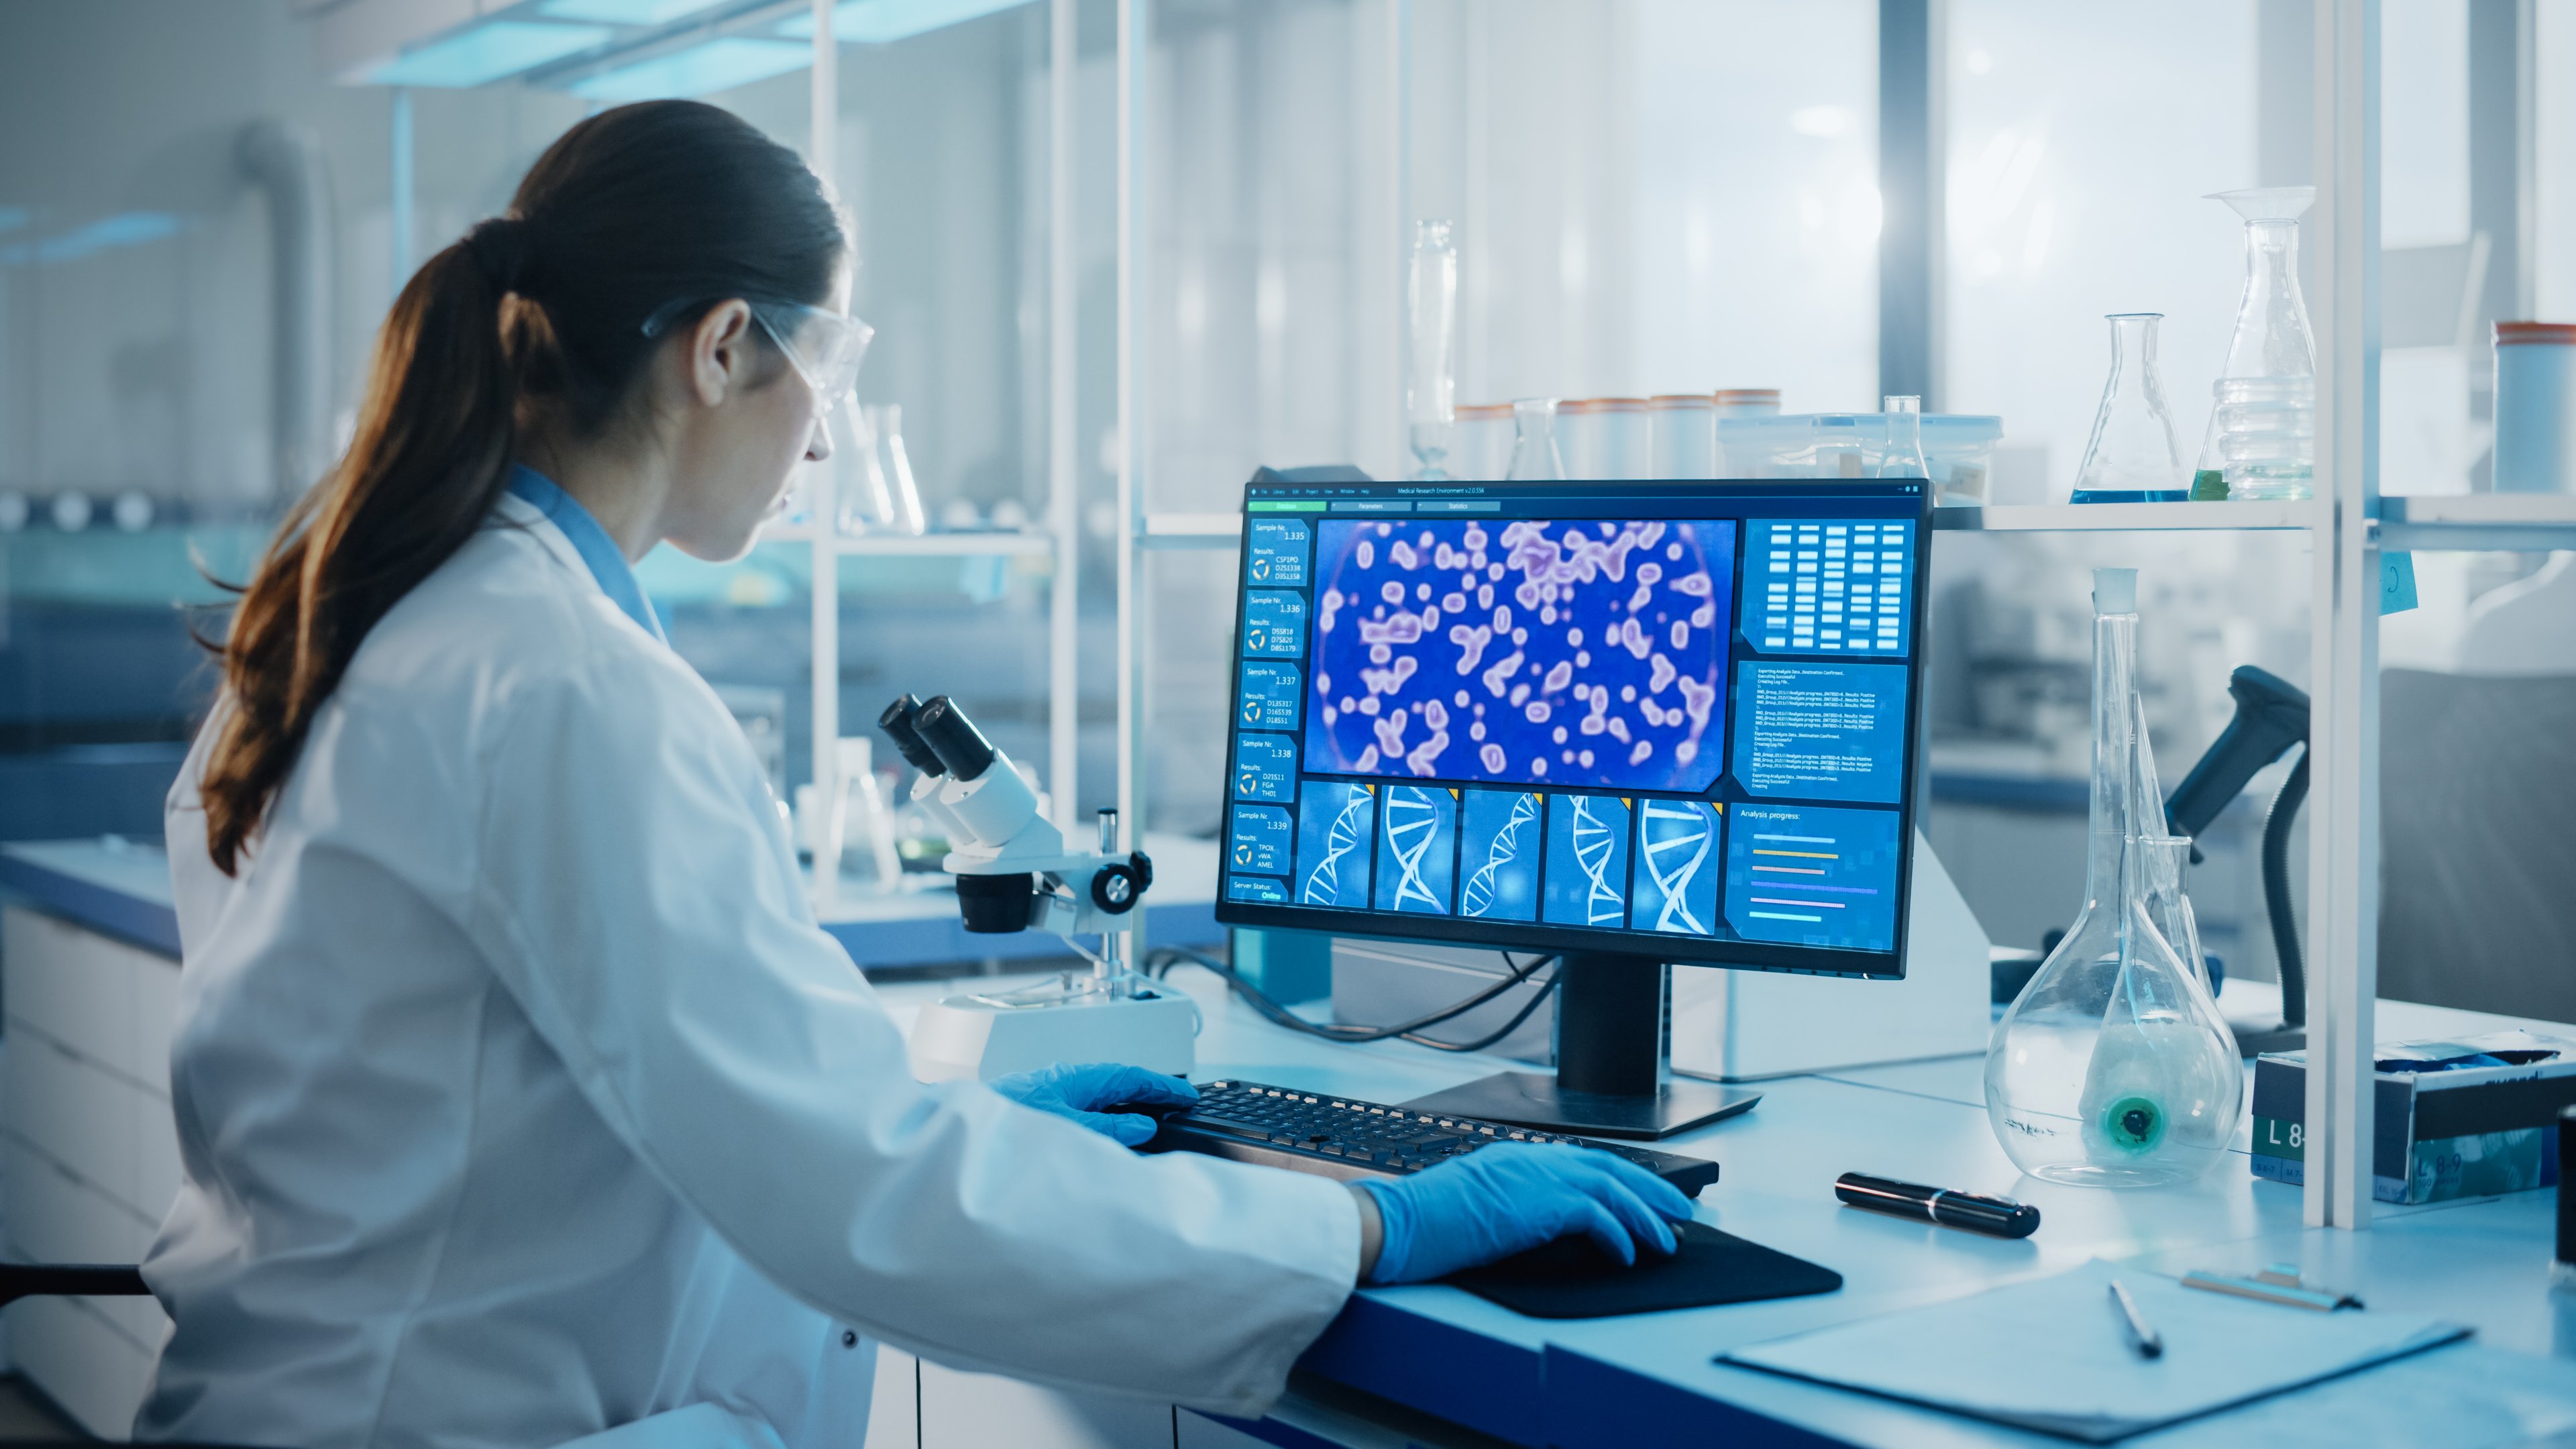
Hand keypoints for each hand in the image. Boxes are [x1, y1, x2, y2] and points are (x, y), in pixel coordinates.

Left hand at [987, 1062, 1198, 1146]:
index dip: (1160, 1086)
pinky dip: (1105, 1114)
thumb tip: (1142, 1126)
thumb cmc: (1004, 1122)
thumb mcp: (1068, 1129)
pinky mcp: (1038, 1111)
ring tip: (1151, 1115)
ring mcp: (1051, 1095)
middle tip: (1176, 1102)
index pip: (1128, 1076)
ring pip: (1098, 1094)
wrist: (960, 1129)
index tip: (1185, 1095)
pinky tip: (1107, 1130)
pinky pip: (1083, 1107)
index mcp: (1075, 1078)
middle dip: (1147, 1090)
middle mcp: (1063, 1082)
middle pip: (1115, 1082)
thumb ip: (1109, 1129)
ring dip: (1126, 1102)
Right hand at [1354, 1142, 1693, 1283]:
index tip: (1645, 1197)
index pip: (1582, 1161)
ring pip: (1611, 1189)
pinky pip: (1596, 1216)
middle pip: (1608, 1168)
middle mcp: (1530, 1159)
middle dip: (1649, 1191)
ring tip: (1668, 1239)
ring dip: (1645, 1216)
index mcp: (1515, 1158)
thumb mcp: (1476, 1207)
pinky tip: (1627, 1256)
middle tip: (1680, 1212)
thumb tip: (1545, 1224)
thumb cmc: (1423, 1224)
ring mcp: (1535, 1177)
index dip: (1621, 1180)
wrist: (1397, 1224)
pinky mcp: (1538, 1204)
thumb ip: (1513, 1205)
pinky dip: (1618, 1235)